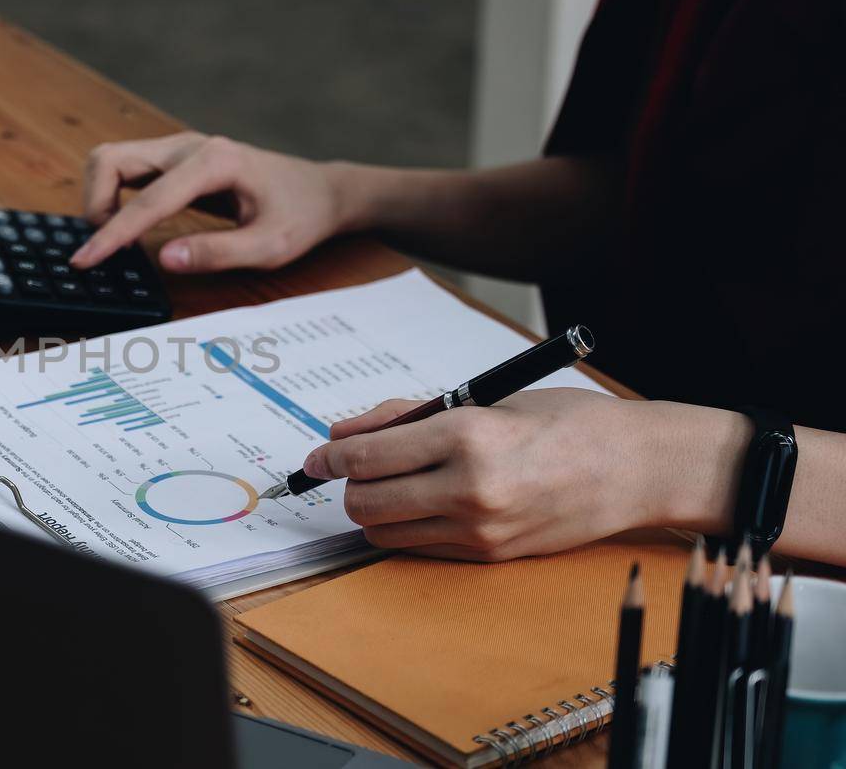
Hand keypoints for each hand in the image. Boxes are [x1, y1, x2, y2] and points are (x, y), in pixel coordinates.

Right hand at [70, 132, 350, 271]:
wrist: (320, 191)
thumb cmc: (301, 216)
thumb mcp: (270, 246)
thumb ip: (218, 252)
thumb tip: (165, 259)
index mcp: (214, 162)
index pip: (147, 200)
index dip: (112, 234)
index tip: (84, 260)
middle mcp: (190, 146)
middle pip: (111, 159)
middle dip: (95, 204)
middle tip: (107, 248)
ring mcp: (180, 148)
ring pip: (112, 159)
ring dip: (100, 197)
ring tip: (116, 238)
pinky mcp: (175, 159)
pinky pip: (126, 168)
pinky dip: (113, 194)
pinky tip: (127, 224)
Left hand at [303, 389, 747, 560]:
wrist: (637, 468)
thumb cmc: (567, 423)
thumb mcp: (485, 399)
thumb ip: (409, 416)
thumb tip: (345, 432)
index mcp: (466, 435)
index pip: (367, 456)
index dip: (330, 456)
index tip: (319, 455)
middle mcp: (469, 487)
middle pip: (365, 501)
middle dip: (348, 485)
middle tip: (355, 469)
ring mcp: (480, 528)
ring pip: (385, 531)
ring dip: (374, 509)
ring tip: (393, 485)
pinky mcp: (490, 555)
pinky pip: (419, 548)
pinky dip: (405, 529)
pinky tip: (423, 505)